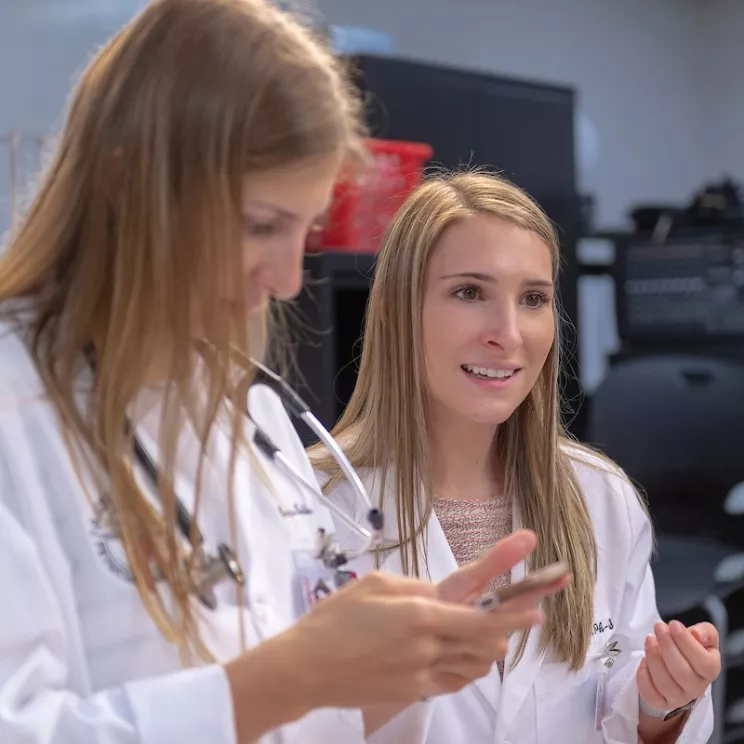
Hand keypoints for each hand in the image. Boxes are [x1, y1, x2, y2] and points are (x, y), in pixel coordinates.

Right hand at [281, 529, 548, 710]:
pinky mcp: (412, 692)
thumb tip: (438, 593)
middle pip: (486, 643)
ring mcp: (421, 675)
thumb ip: (414, 584)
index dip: (513, 613)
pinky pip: (453, 680)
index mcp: (419, 614)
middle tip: (522, 613)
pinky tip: (456, 652)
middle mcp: (427, 647)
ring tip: (486, 631)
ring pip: (474, 664)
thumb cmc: (335, 619)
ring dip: (486, 647)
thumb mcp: (374, 583)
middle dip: (508, 627)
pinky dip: (464, 665)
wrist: (306, 668)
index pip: (480, 617)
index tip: (537, 607)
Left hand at [637, 620, 720, 712]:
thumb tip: (696, 635)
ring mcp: (679, 698)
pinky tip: (643, 661)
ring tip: (649, 640)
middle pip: (682, 672)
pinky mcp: (661, 703)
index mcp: (710, 671)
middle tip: (658, 627)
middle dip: (667, 646)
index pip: (704, 663)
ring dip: (654, 658)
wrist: (676, 666)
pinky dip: (644, 676)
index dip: (687, 643)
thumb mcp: (702, 636)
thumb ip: (705, 632)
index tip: (673, 624)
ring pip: (665, 683)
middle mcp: (697, 688)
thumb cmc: (689, 650)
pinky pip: (651, 695)